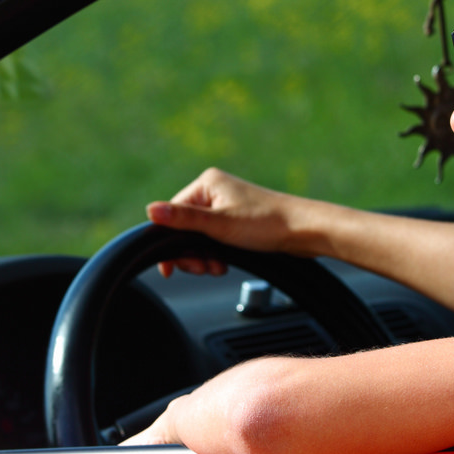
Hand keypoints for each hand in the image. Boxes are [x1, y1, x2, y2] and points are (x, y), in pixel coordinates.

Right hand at [145, 168, 318, 276]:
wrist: (304, 231)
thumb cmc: (267, 224)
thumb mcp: (219, 225)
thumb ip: (183, 220)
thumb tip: (150, 211)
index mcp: (207, 184)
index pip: (172, 214)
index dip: (170, 243)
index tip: (170, 269)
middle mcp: (214, 191)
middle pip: (183, 227)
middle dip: (190, 253)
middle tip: (204, 268)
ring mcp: (226, 205)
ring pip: (198, 236)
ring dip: (203, 256)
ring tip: (217, 267)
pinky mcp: (236, 220)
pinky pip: (213, 239)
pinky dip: (214, 253)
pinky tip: (224, 263)